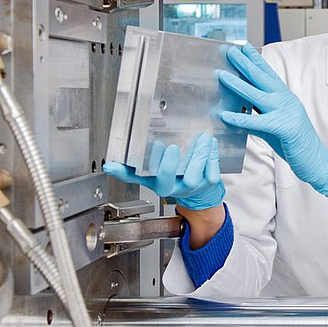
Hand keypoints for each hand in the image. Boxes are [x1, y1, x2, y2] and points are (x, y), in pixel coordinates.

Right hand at [103, 133, 224, 209]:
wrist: (196, 194)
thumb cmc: (171, 180)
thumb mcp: (148, 177)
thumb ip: (129, 171)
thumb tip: (110, 166)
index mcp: (162, 186)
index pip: (160, 176)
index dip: (159, 162)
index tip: (158, 146)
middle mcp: (179, 187)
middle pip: (179, 176)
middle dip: (178, 161)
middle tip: (175, 146)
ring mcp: (196, 184)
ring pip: (198, 171)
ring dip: (199, 153)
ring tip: (200, 138)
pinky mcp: (211, 180)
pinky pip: (213, 169)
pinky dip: (212, 155)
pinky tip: (209, 144)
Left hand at [218, 43, 327, 198]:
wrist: (316, 161)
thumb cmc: (295, 144)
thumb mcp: (275, 124)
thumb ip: (259, 115)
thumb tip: (239, 110)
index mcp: (285, 97)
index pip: (268, 74)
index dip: (255, 59)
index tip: (243, 47)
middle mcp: (286, 100)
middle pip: (262, 78)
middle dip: (244, 63)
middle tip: (229, 50)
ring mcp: (287, 112)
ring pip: (257, 95)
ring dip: (238, 84)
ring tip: (221, 75)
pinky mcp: (284, 128)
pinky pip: (257, 122)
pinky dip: (240, 119)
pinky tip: (225, 115)